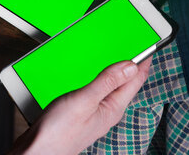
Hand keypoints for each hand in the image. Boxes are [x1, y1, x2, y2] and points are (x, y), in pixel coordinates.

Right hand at [9, 57, 151, 154]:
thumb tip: (130, 66)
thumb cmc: (59, 131)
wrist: (38, 150)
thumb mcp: (84, 100)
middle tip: (139, 48)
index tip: (150, 44)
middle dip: (132, 66)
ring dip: (116, 73)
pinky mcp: (82, 114)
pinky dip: (100, 80)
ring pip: (112, 89)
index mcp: (113, 108)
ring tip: (121, 59)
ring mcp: (95, 113)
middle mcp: (107, 111)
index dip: (143, 61)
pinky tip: (94, 77)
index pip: (135, 81)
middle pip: (126, 84)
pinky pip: (98, 93)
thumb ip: (107, 82)